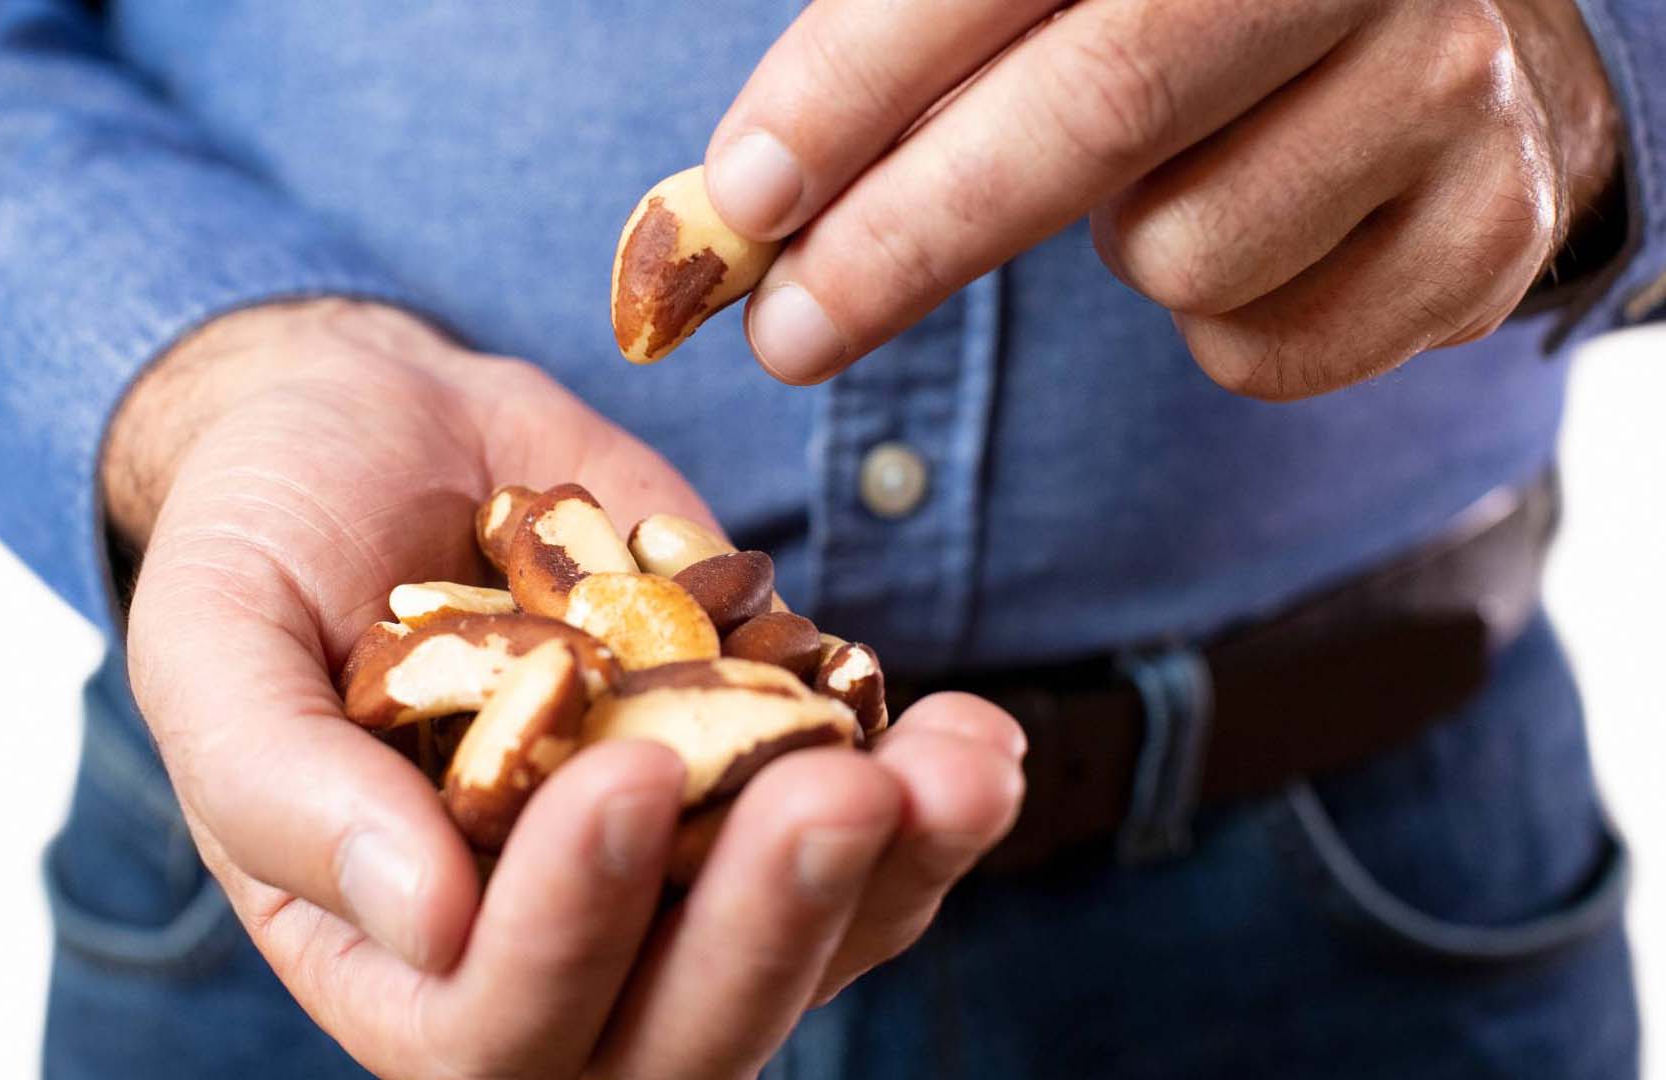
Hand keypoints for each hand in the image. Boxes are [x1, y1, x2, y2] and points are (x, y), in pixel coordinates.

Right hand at [104, 299, 1025, 1077]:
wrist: (385, 426)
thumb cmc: (268, 531)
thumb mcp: (216, 638)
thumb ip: (279, 789)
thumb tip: (421, 920)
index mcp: (390, 950)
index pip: (489, 1025)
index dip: (564, 933)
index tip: (620, 768)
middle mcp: (542, 945)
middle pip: (676, 1032)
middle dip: (766, 925)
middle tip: (839, 796)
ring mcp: (667, 877)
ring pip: (800, 954)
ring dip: (890, 877)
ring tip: (958, 768)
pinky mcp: (754, 788)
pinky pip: (868, 851)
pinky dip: (931, 809)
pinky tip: (971, 736)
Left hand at [708, 0, 1619, 398]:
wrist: (1460, 26)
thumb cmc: (1191, 7)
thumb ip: (925, 46)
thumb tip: (747, 198)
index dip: (851, 84)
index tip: (743, 194)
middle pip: (1095, 113)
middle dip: (904, 241)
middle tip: (789, 334)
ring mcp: (1448, 85)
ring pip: (1183, 252)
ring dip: (1122, 252)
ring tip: (1169, 179)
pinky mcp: (1490, 227)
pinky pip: (1266, 348)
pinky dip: (1216, 326)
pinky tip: (1260, 232)